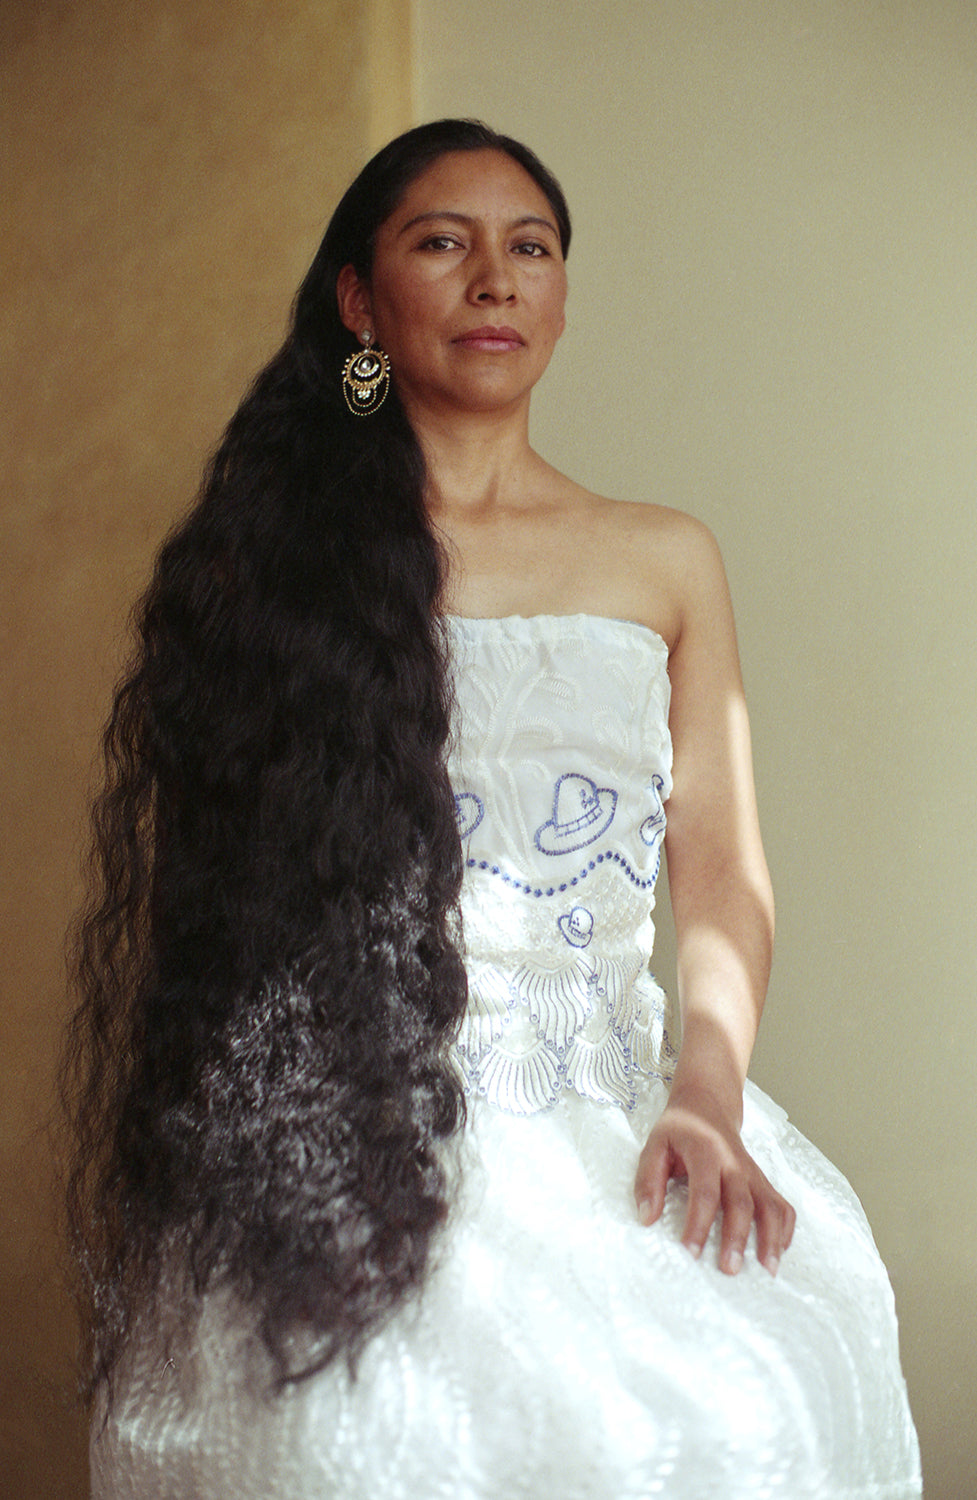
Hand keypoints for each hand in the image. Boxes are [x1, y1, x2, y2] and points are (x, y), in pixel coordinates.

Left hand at [633, 1085, 794, 1275]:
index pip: (705, 1191)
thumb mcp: (655, 1145)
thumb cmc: (679, 1129)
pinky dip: (785, 1229)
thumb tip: (647, 1218)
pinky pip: (781, 1204)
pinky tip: (778, 1251)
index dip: (698, 1223)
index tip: (690, 1252)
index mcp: (705, 1151)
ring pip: (769, 1205)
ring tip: (768, 1270)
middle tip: (729, 1269)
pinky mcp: (762, 1180)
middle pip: (741, 1202)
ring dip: (771, 1238)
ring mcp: (752, 1172)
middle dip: (737, 1238)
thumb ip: (648, 1180)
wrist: (707, 1103)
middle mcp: (734, 1162)